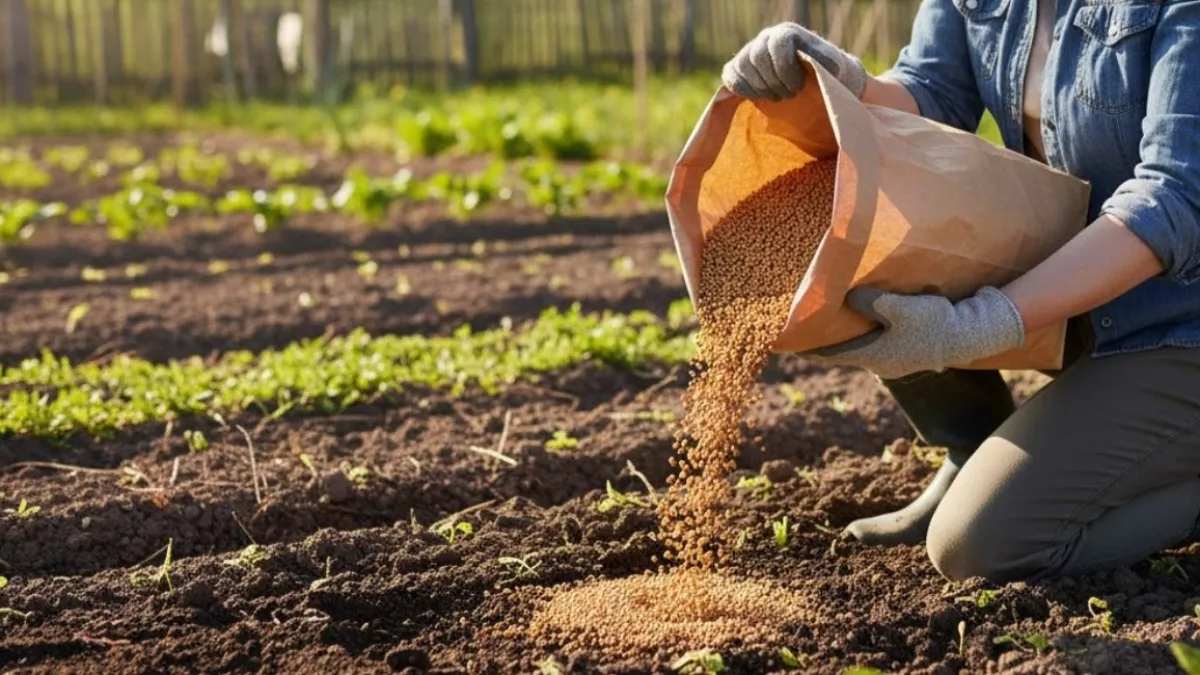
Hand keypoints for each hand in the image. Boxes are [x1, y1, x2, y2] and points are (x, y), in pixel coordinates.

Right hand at [721, 23, 867, 100]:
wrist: (807, 77)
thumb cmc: (820, 71)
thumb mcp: (831, 65)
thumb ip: (828, 63)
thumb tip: (826, 67)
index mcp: (786, 33)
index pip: (777, 45)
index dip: (786, 69)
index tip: (798, 87)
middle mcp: (764, 38)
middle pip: (758, 57)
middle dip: (774, 82)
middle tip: (790, 95)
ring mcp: (748, 52)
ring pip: (743, 67)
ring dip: (761, 89)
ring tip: (778, 96)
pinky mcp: (736, 67)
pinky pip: (731, 77)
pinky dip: (744, 90)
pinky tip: (760, 97)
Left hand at [804, 286, 1025, 379]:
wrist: (975, 333)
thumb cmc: (934, 322)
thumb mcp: (896, 307)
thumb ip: (867, 302)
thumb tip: (847, 298)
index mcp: (873, 356)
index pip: (831, 354)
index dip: (809, 346)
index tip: (790, 341)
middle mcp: (883, 363)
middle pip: (847, 350)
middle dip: (829, 338)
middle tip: (811, 324)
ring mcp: (900, 359)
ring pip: (866, 345)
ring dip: (852, 333)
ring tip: (836, 319)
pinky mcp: (914, 350)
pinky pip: (883, 340)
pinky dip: (871, 330)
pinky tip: (870, 318)